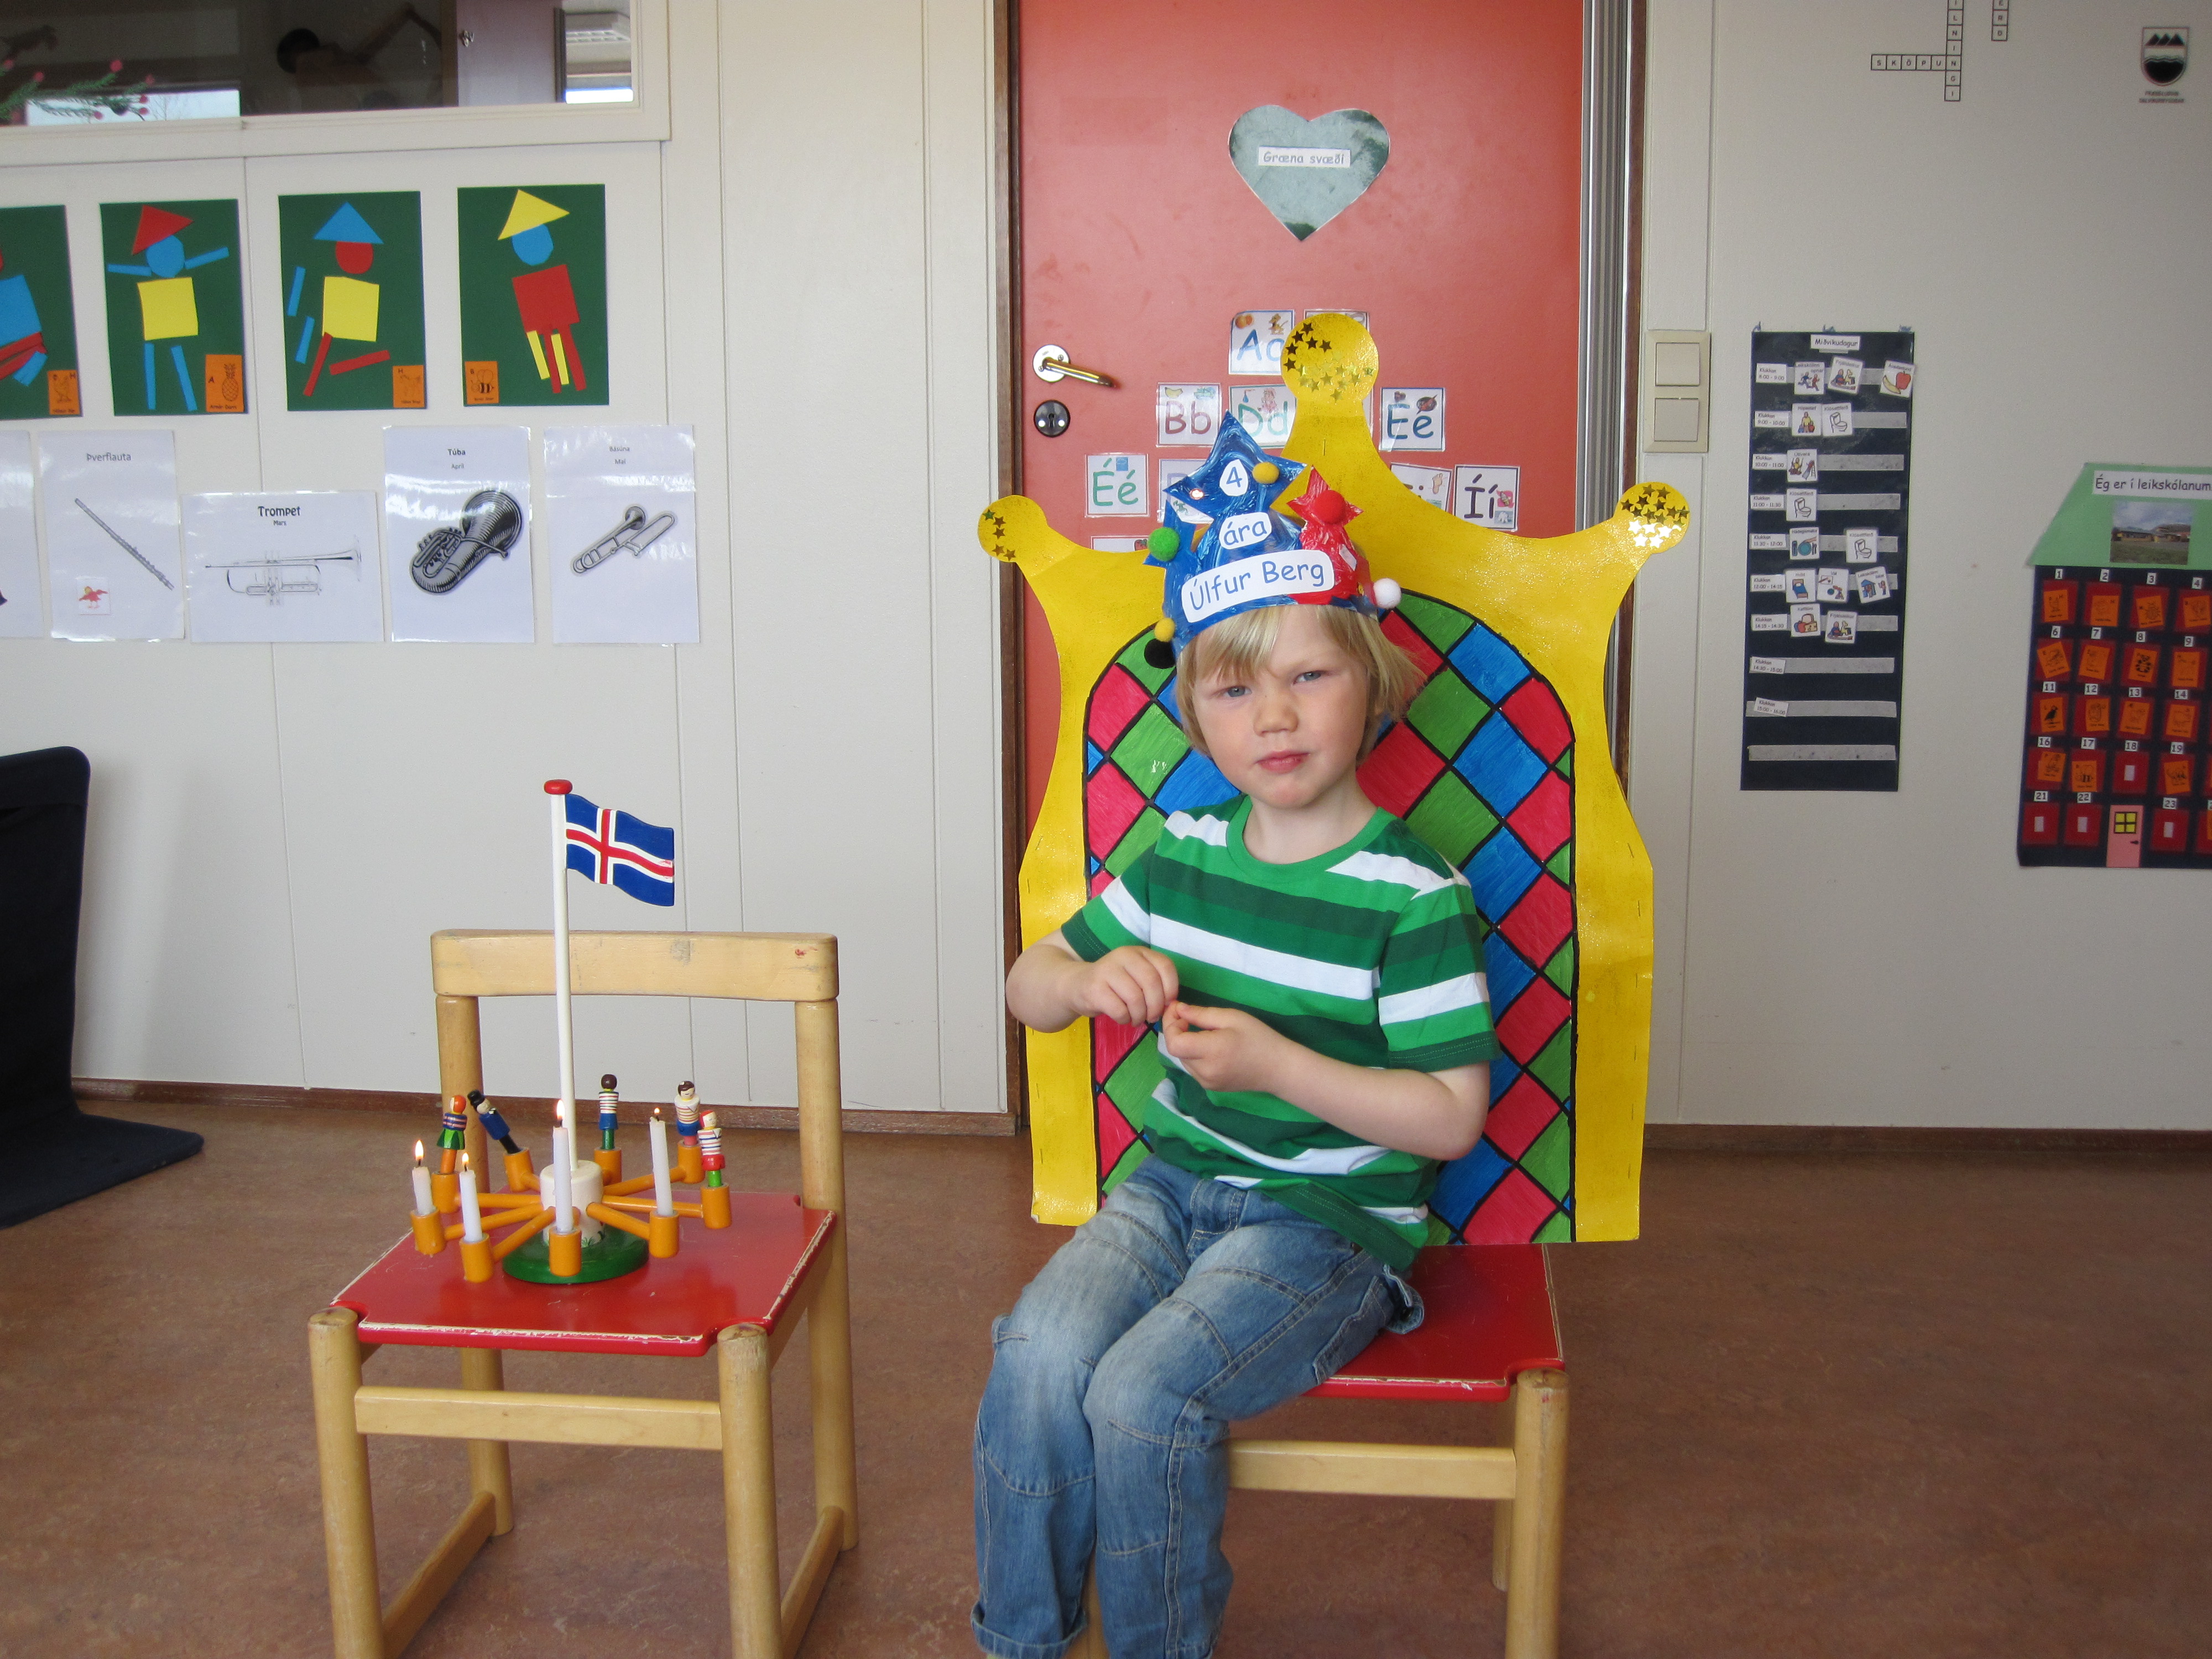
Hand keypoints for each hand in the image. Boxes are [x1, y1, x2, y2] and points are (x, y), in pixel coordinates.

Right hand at [1069, 947, 1179, 1026]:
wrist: (1076, 985)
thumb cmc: (1113, 985)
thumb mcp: (1135, 976)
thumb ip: (1154, 984)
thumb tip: (1172, 1004)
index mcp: (1138, 952)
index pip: (1165, 966)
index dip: (1171, 988)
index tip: (1167, 1003)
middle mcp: (1123, 955)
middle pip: (1151, 983)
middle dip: (1156, 1006)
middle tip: (1152, 1017)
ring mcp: (1107, 970)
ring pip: (1136, 999)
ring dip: (1140, 1016)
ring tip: (1136, 1019)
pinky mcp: (1094, 988)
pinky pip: (1119, 1010)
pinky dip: (1125, 1019)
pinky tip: (1122, 1018)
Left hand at [1159, 1002, 1283, 1095]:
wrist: (1278, 1068)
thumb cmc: (1258, 1038)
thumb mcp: (1232, 1017)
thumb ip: (1201, 1014)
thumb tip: (1178, 1010)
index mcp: (1211, 1052)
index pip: (1174, 1043)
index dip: (1171, 1025)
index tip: (1179, 1010)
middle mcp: (1205, 1071)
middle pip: (1177, 1050)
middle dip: (1177, 1031)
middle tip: (1188, 1015)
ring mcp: (1207, 1082)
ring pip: (1183, 1059)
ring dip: (1185, 1043)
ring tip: (1202, 1030)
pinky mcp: (1210, 1087)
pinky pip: (1193, 1068)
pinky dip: (1194, 1055)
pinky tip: (1208, 1046)